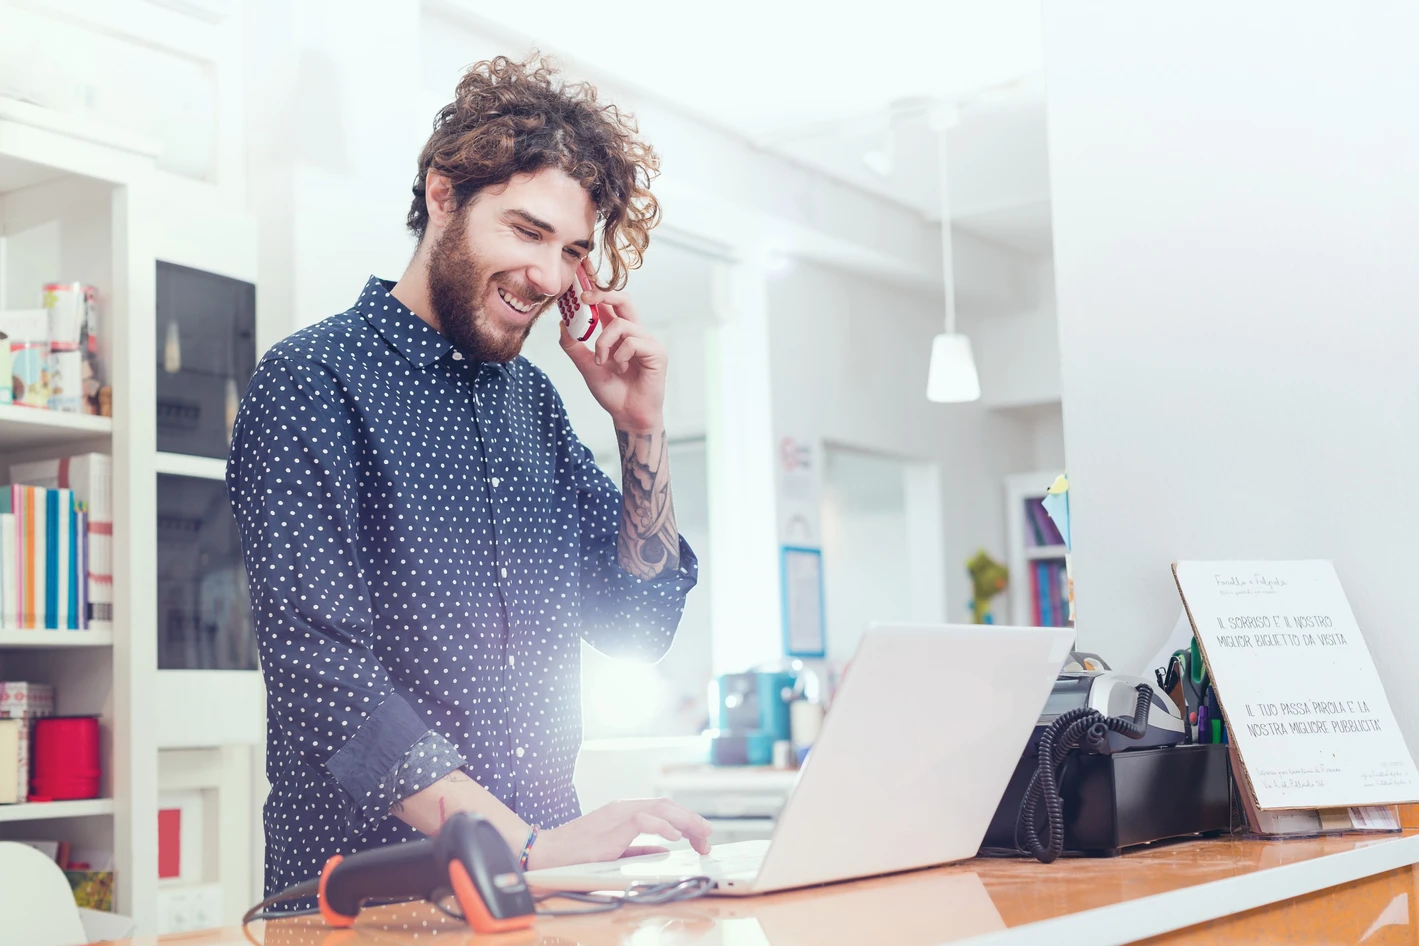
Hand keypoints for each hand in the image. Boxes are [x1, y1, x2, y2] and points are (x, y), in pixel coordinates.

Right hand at [527, 798, 711, 869]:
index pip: (663, 808)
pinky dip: (661, 826)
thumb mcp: (614, 849)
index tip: (701, 838)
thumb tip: (663, 852)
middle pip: (667, 804)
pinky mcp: (610, 829)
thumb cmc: (575, 853)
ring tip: (700, 835)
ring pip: (660, 808)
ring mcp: (617, 815)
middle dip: (692, 820)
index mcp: (625, 812)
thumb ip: (638, 849)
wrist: (546, 853)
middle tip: (708, 837)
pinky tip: (674, 836)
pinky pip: (642, 820)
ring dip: (685, 821)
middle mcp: (623, 808)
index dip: (686, 820)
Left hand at [559, 289, 666, 431]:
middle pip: (623, 300)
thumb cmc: (612, 392)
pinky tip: (621, 370)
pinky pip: (632, 342)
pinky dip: (619, 356)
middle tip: (584, 297)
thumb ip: (574, 346)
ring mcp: (647, 342)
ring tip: (602, 362)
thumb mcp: (586, 365)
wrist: (627, 415)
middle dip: (603, 294)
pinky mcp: (657, 352)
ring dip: (603, 343)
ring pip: (620, 325)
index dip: (596, 292)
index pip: (609, 305)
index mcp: (619, 334)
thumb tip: (562, 324)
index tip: (577, 288)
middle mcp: (634, 333)